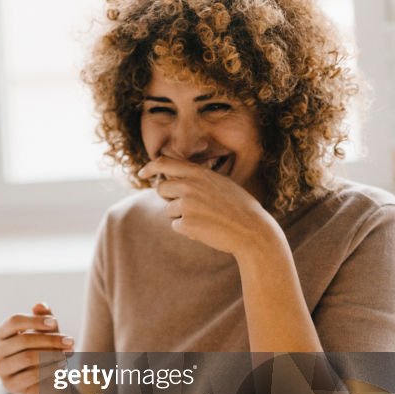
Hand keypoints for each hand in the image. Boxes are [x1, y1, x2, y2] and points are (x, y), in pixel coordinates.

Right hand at [0, 303, 73, 393]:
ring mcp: (1, 369)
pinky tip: (61, 367)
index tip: (54, 323)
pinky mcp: (9, 386)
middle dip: (49, 340)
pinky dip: (49, 369)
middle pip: (22, 340)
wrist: (51, 380)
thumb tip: (40, 305)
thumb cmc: (47, 351)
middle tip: (70, 342)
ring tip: (68, 355)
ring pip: (26, 357)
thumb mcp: (49, 332)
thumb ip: (44, 318)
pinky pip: (31, 375)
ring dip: (51, 355)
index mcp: (2, 334)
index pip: (13, 321)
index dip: (34, 320)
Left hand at [138, 157, 280, 257]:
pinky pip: (176, 226)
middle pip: (161, 188)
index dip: (150, 167)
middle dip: (169, 198)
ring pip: (168, 210)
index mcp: (198, 173)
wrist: (252, 231)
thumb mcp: (220, 184)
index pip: (164, 163)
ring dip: (181, 216)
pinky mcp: (185, 223)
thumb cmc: (239, 208)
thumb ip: (198, 180)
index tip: (142, 173)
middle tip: (189, 206)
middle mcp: (189, 185)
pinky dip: (187, 229)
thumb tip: (174, 180)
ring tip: (205, 218)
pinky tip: (206, 229)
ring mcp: (186, 204)